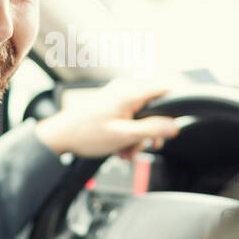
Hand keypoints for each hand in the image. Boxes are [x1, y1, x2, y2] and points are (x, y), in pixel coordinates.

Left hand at [34, 77, 181, 160]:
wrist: (61, 136)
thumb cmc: (86, 133)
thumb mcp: (124, 135)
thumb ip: (152, 129)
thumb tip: (174, 126)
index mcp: (130, 91)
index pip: (166, 88)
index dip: (175, 106)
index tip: (177, 122)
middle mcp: (125, 89)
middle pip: (155, 107)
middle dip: (151, 131)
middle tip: (148, 146)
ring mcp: (118, 96)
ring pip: (142, 116)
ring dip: (138, 137)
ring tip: (126, 151)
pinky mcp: (113, 104)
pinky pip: (130, 118)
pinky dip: (128, 134)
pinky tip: (120, 148)